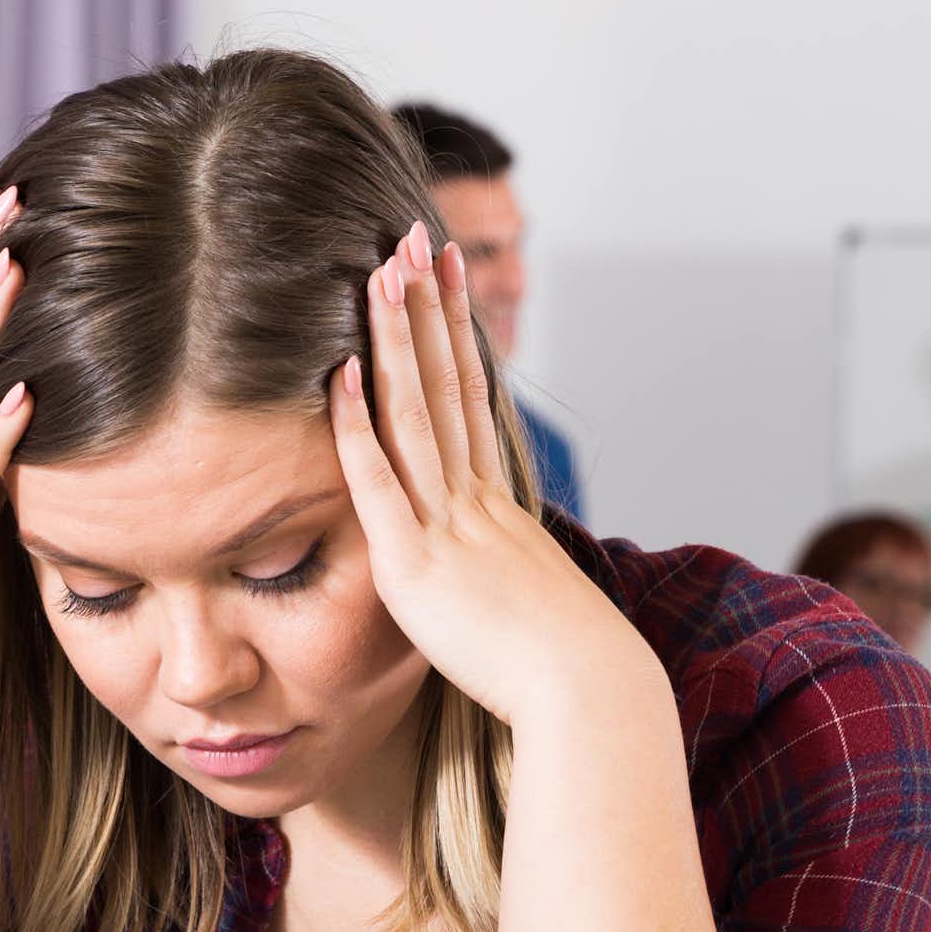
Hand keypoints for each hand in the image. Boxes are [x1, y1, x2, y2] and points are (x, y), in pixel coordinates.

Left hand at [330, 221, 653, 726]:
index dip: (455, 335)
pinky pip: (380, 483)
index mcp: (498, 510)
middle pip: (446, 385)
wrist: (588, 693)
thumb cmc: (572, 672)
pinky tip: (341, 372)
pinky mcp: (415, 566)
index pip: (470, 401)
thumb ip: (508, 584)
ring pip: (416, 413)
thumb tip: (505, 586)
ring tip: (380, 269)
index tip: (446, 278)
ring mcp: (446, 527)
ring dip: (396, 338)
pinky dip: (358, 426)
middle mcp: (474, 502)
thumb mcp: (537, 610)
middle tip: (413, 238)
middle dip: (428, 308)